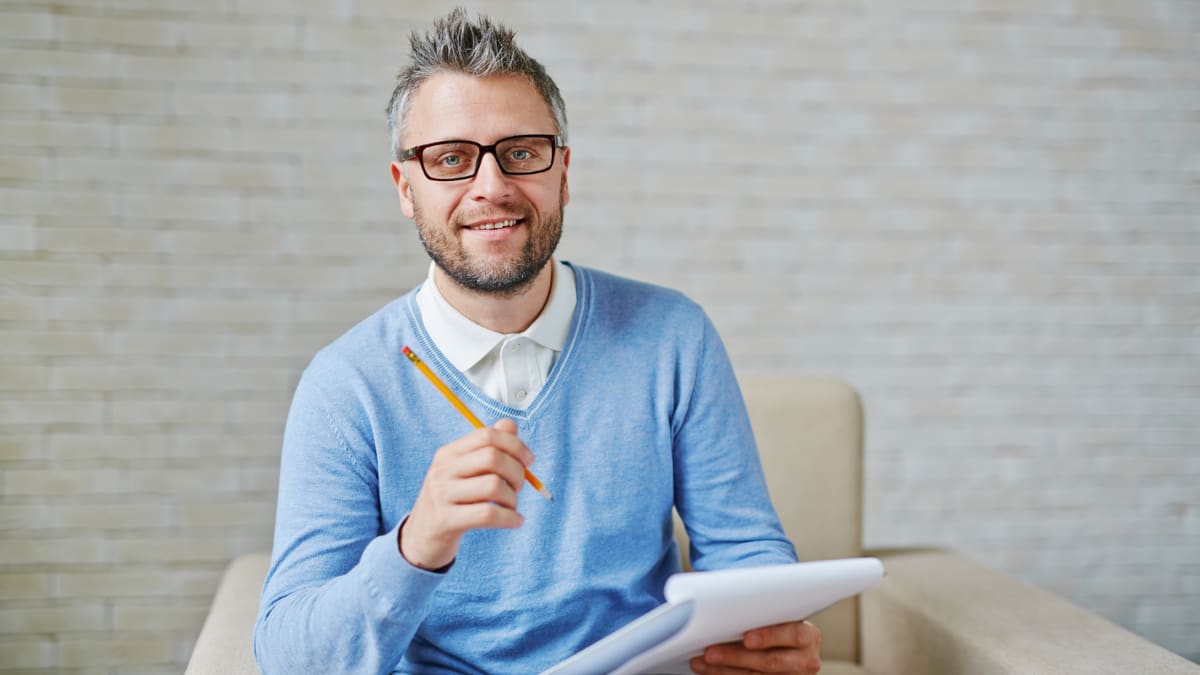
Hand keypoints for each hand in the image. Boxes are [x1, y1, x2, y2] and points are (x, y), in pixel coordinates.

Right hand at [399, 419, 533, 569]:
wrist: (421, 538)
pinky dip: (510, 518)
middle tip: (518, 488)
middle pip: (492, 458)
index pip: (487, 435)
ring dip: (513, 498)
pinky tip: (515, 521)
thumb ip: (488, 448)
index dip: (515, 445)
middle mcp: (443, 470)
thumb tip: (510, 425)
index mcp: (448, 453)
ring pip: (493, 486)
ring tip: (512, 507)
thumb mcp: (464, 472)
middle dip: (517, 472)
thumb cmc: (452, 502)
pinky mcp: (446, 521)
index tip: (529, 460)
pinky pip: (488, 515)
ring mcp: (442, 495)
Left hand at [690, 620, 820, 673]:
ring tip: (701, 662)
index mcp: (808, 635)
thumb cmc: (776, 624)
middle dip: (736, 657)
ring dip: (724, 670)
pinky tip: (709, 671)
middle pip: (770, 661)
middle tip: (710, 652)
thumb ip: (762, 611)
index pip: (793, 634)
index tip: (746, 638)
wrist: (786, 647)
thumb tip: (724, 600)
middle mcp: (805, 660)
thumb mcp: (777, 616)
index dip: (769, 636)